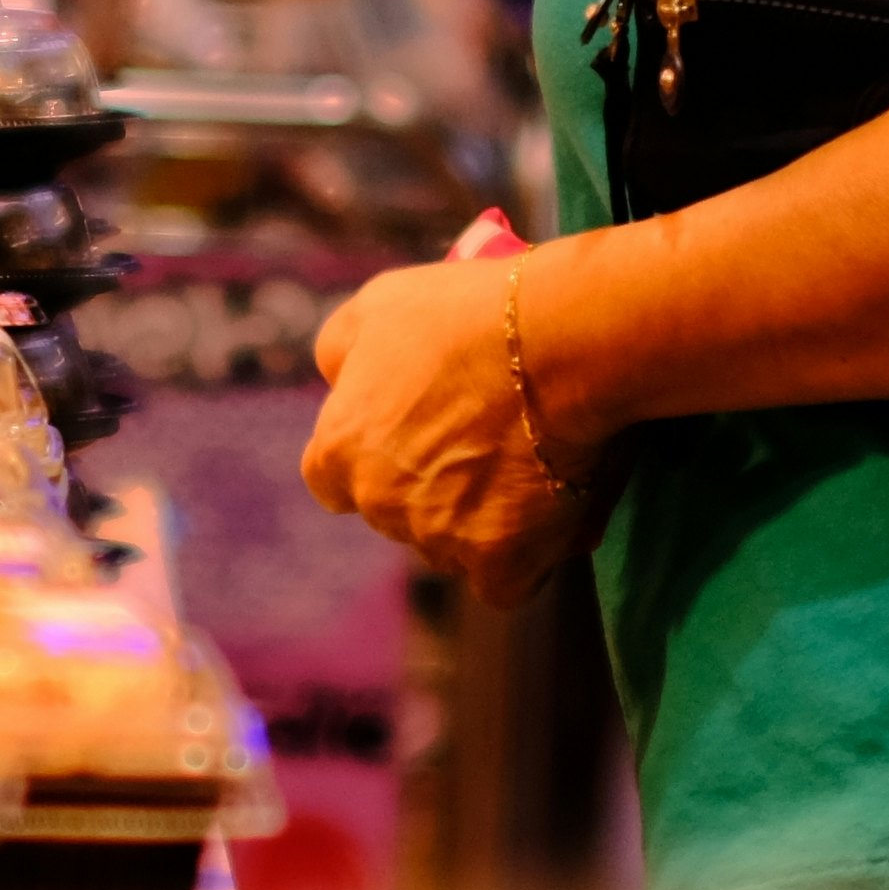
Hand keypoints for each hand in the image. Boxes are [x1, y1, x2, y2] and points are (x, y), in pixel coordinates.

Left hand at [301, 251, 599, 594]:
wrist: (553, 341)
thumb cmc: (468, 314)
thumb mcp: (377, 306)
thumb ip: (342, 353)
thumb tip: (338, 381)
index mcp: (338, 448)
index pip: (334, 478)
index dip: (376, 459)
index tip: (417, 437)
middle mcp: (377, 503)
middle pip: (399, 515)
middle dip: (433, 492)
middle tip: (490, 443)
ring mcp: (435, 539)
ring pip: (453, 549)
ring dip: (483, 524)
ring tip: (534, 466)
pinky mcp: (496, 565)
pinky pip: (506, 582)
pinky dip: (528, 559)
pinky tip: (554, 514)